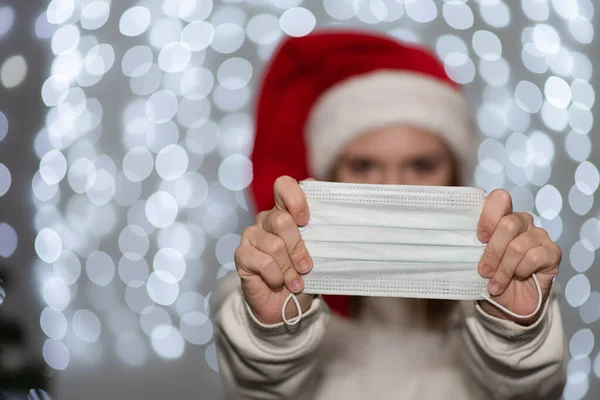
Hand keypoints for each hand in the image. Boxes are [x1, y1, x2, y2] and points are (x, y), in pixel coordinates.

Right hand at [235, 176, 314, 324]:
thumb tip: (335, 217)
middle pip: (282, 220)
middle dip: (298, 248)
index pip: (284, 186)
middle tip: (307, 267)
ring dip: (289, 268)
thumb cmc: (302, 275)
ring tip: (295, 282)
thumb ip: (322, 233)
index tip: (306, 220)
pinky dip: (276, 277)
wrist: (284, 306)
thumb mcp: (318, 254)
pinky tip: (278, 283)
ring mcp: (251, 236)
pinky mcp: (241, 255)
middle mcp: (266, 219)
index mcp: (285, 211)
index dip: (295, 199)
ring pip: (274, 245)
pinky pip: (262, 262)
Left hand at [476, 189, 561, 324]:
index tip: (480, 238)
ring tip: (497, 282)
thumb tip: (459, 239)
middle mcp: (522, 222)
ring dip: (504, 269)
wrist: (509, 303)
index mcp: (502, 217)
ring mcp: (539, 235)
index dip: (488, 217)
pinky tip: (519, 277)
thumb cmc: (491, 276)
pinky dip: (521, 271)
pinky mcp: (552, 252)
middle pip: (507, 225)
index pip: (499, 199)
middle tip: (484, 271)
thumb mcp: (476, 259)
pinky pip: (534, 257)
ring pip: (518, 246)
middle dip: (492, 252)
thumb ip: (471, 244)